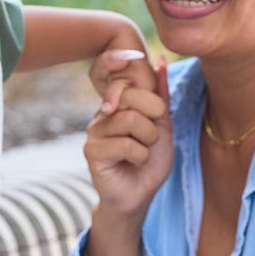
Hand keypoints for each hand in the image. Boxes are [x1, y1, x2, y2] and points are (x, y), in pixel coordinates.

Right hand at [84, 57, 172, 218]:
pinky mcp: (91, 149)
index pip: (139, 86)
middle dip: (153, 125)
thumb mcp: (163, 125)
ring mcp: (95, 129)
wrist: (138, 195)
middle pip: (136, 100)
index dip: (156, 106)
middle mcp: (103, 112)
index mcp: (119, 103)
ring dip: (148, 142)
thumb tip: (160, 60)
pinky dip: (139, 157)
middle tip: (149, 142)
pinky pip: (125, 144)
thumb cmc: (150, 161)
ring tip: (141, 153)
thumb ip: (161, 95)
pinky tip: (131, 163)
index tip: (155, 123)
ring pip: (132, 121)